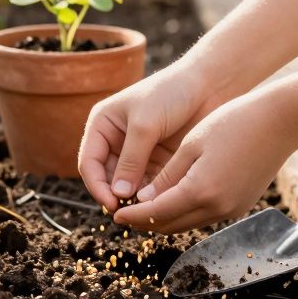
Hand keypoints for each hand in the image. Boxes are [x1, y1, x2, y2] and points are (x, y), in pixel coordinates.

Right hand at [78, 64, 223, 210]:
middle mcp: (116, 142)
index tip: (111, 202)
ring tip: (147, 211)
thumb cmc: (171, 93)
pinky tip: (161, 204)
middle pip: (106, 179)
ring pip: (128, 187)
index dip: (96, 185)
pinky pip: (149, 186)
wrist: (208, 86)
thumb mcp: (145, 124)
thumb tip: (118, 196)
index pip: (89, 162)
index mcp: (102, 126)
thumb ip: (131, 160)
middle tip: (130, 213)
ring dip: (135, 200)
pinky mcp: (158, 163)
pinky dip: (152, 197)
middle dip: (116, 196)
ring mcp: (138, 154)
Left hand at [113, 90, 297, 233]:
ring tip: (143, 208)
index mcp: (200, 191)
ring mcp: (232, 210)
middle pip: (171, 225)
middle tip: (125, 213)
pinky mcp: (240, 206)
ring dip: (164, 219)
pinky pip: (204, 216)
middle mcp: (217, 208)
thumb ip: (166, 177)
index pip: (156, 214)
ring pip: (187, 224)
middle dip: (145, 222)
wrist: (279, 122)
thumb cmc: (233, 123)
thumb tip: (143, 201)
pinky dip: (184, 213)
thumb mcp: (192, 145)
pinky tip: (172, 201)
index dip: (133, 216)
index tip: (115, 214)